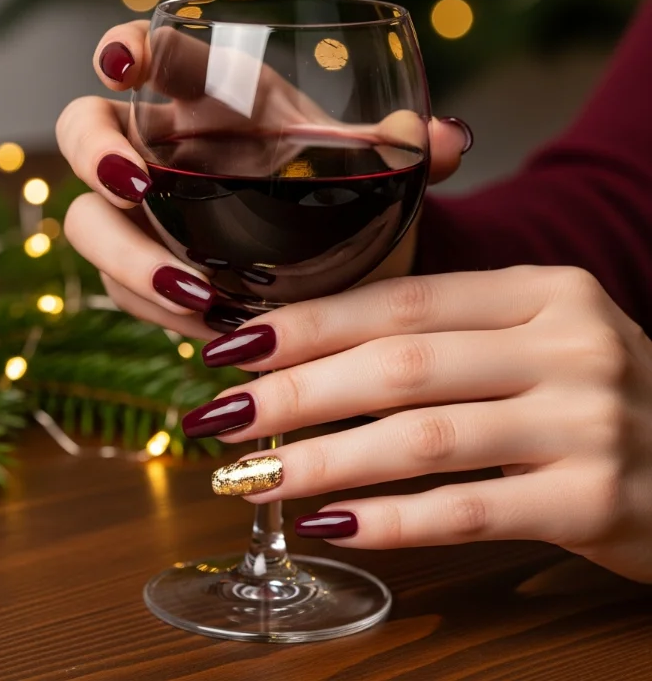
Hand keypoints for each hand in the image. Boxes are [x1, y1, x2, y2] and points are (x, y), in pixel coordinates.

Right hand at [57, 20, 471, 336]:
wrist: (334, 264)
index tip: (120, 62)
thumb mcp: (366, 171)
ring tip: (196, 292)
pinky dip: (162, 309)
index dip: (123, 49)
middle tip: (136, 185)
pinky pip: (125, 289)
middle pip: (87, 132)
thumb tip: (450, 139)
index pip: (151, 56)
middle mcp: (164, 151)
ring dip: (132, 259)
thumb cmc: (338, 198)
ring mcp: (146, 214)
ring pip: (91, 223)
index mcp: (212, 100)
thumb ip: (401, 150)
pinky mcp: (145, 271)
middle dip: (97, 153)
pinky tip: (211, 326)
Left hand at [183, 266, 651, 583]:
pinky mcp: (596, 502)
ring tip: (253, 478)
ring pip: (424, 440)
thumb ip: (444, 334)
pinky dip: (389, 521)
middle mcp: (568, 345)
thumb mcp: (534, 337)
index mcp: (542, 291)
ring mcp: (588, 423)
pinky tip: (327, 525)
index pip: (404, 300)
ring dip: (324, 462)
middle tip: (221, 417)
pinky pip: (468, 511)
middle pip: (402, 365)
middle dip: (297, 394)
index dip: (310, 325)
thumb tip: (312, 353)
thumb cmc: (591, 393)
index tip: (235, 347)